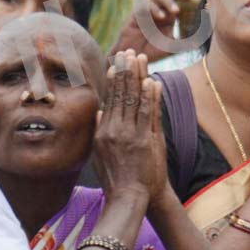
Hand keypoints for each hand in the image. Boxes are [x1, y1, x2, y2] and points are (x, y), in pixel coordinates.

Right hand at [92, 50, 162, 203]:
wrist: (129, 197)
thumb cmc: (115, 178)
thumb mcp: (99, 154)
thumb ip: (99, 131)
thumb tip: (98, 113)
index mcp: (103, 132)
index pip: (110, 99)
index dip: (114, 79)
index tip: (116, 63)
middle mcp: (115, 130)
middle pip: (121, 94)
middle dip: (125, 71)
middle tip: (128, 52)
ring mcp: (131, 135)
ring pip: (134, 100)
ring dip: (137, 77)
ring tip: (140, 59)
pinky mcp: (146, 141)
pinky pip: (148, 114)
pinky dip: (150, 97)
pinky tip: (151, 81)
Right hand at [112, 0, 199, 61]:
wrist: (134, 58)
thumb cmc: (152, 52)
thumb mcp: (171, 48)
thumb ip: (183, 43)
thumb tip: (200, 41)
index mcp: (169, 17)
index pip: (179, 4)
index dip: (188, 0)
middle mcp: (159, 11)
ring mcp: (147, 11)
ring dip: (167, 1)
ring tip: (176, 10)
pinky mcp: (136, 14)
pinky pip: (145, 6)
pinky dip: (154, 9)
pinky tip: (161, 17)